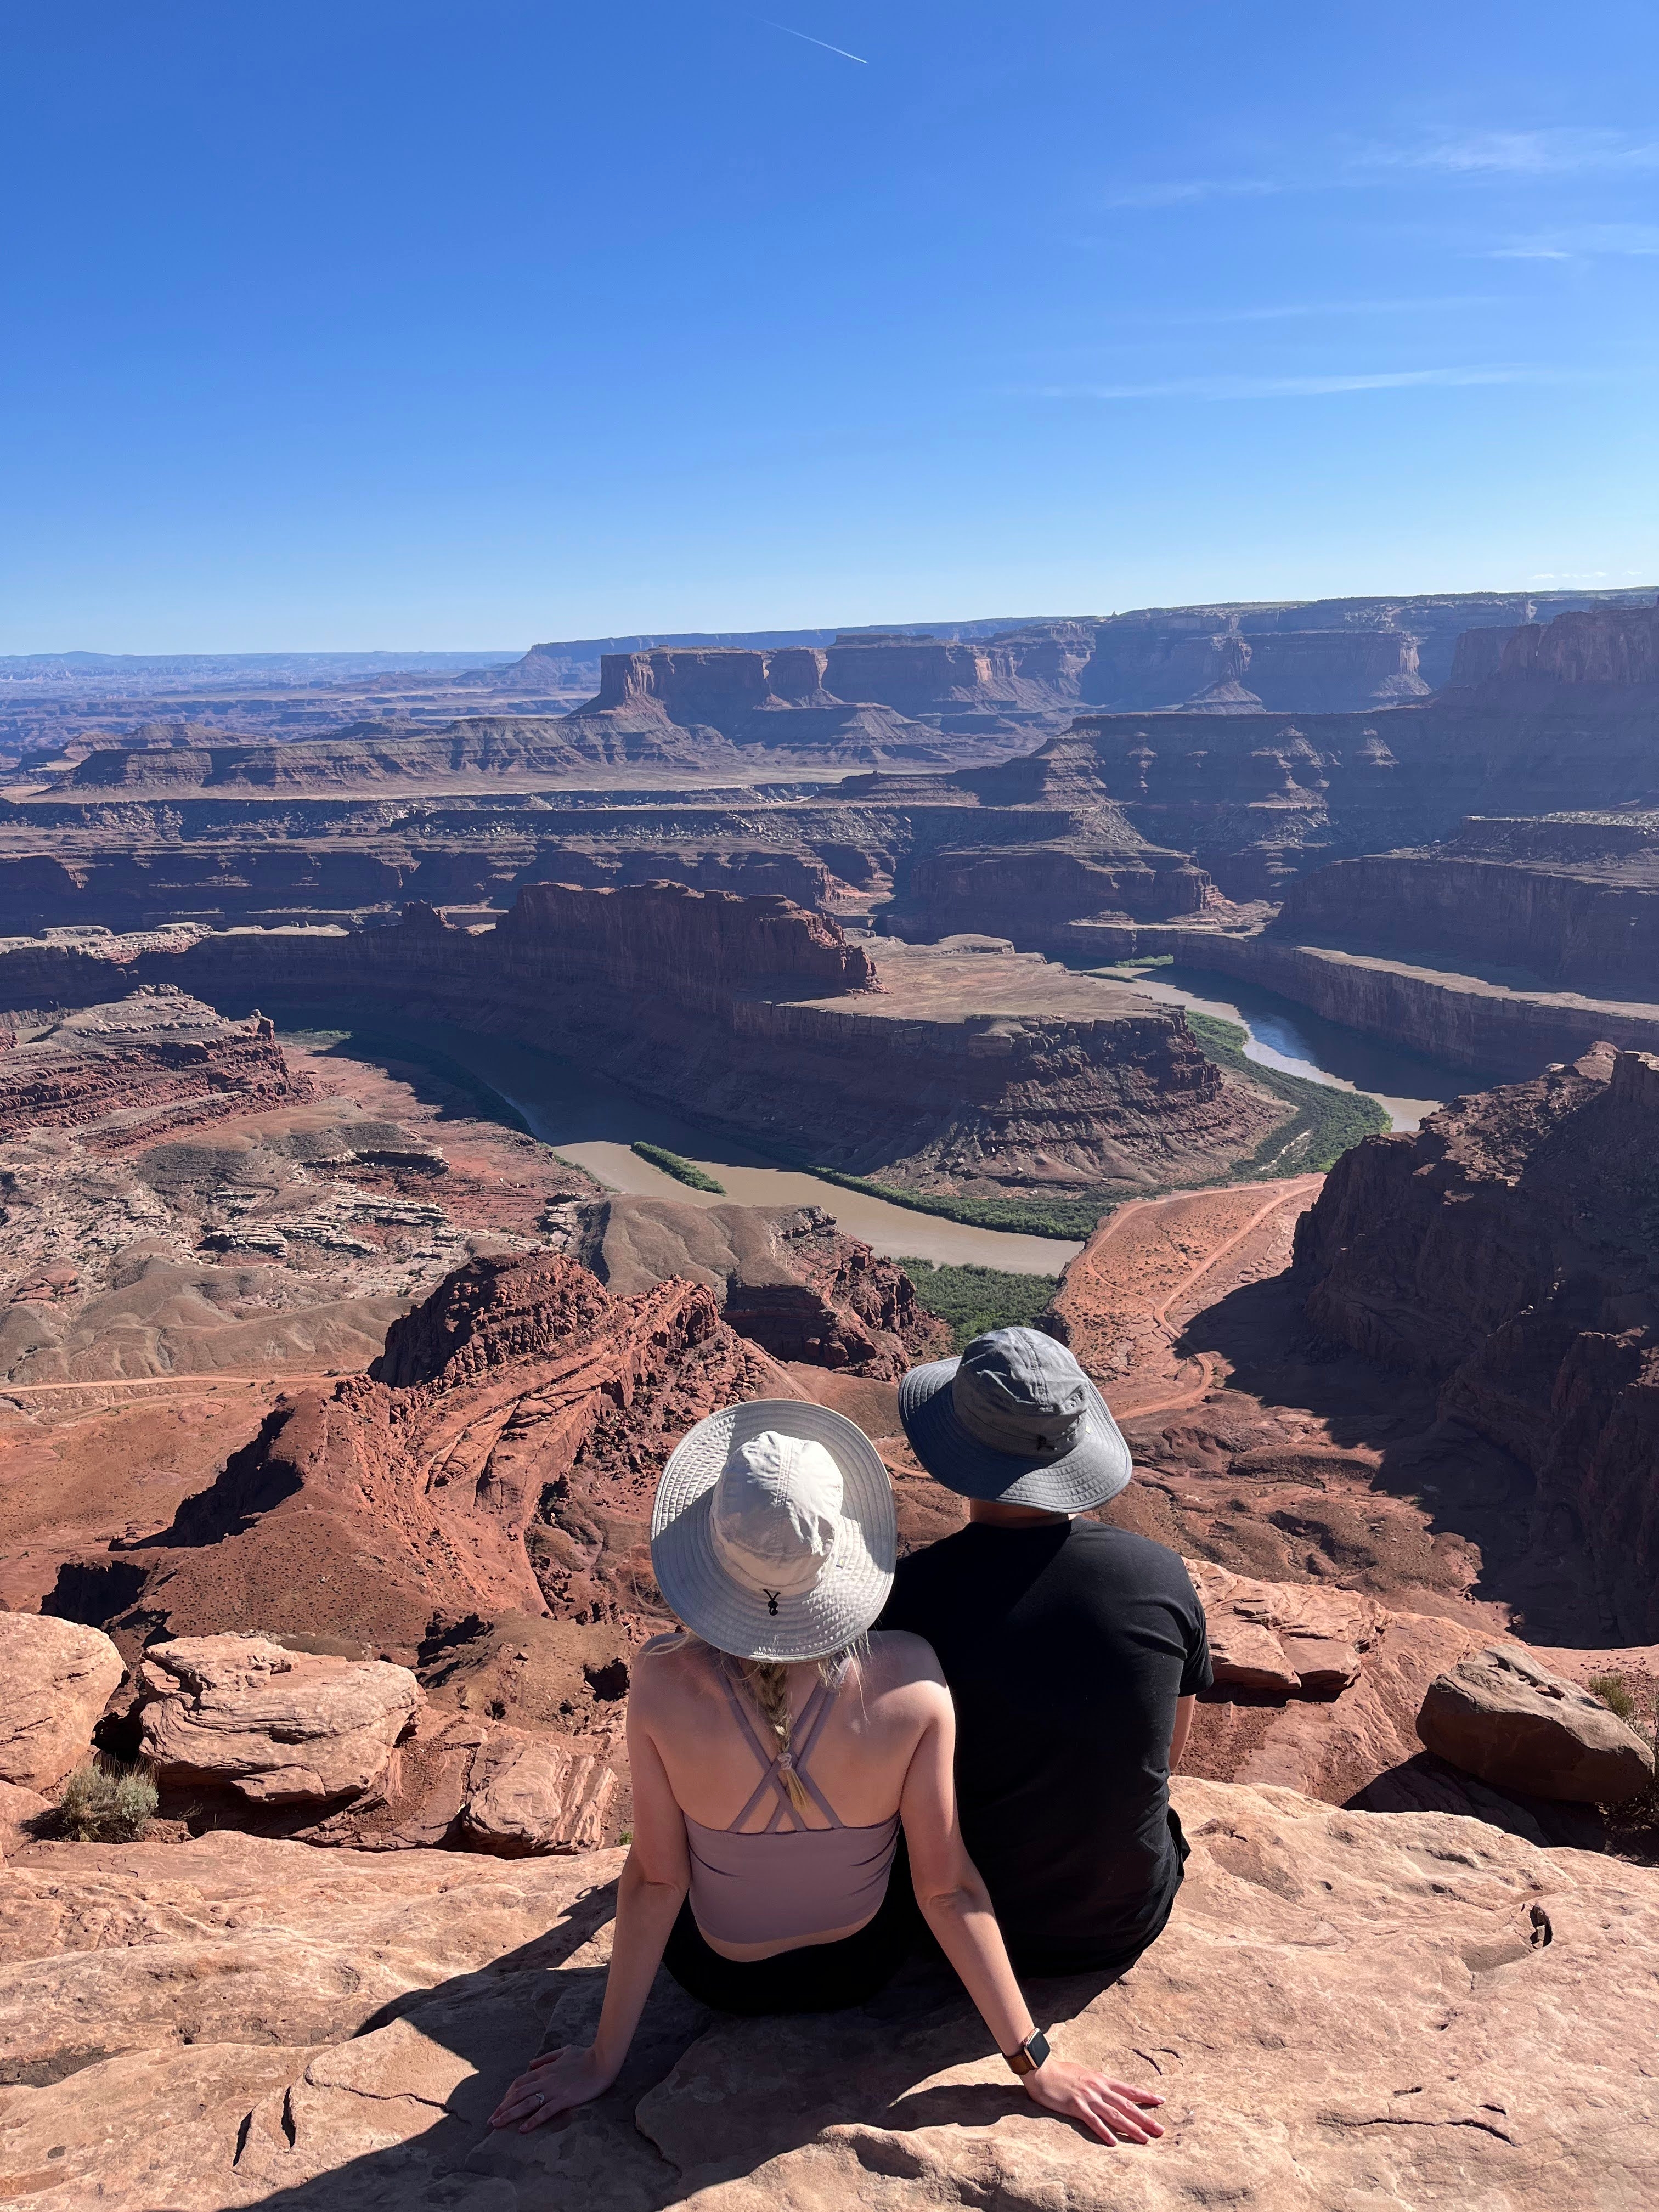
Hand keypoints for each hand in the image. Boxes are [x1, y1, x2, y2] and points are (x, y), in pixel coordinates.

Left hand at [488, 2043, 616, 2131]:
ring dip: (510, 2114)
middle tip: (491, 2121)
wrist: (602, 2060)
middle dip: (502, 2107)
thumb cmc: (585, 2055)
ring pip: (527, 2103)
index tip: (500, 2105)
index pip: (520, 2082)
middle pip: (518, 2094)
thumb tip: (531, 2063)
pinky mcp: (564, 2099)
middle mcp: (545, 2080)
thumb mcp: (564, 2051)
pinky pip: (545, 2111)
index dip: (508, 2095)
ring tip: (498, 2125)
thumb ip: (546, 2058)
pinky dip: (533, 2120)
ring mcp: (554, 2090)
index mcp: (544, 2070)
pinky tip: (523, 2129)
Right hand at [1022, 2056, 1165, 2145]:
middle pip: (1127, 2104)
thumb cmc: (1061, 2071)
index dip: (1146, 2095)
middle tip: (1160, 2130)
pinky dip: (1104, 2132)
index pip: (1129, 2089)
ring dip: (1131, 2128)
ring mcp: (1088, 2097)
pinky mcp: (1075, 2106)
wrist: (1041, 2069)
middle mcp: (1099, 2088)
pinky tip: (1114, 2143)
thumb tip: (1109, 2089)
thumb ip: (1098, 2083)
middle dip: (1145, 2118)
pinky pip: (1093, 2122)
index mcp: (1102, 2079)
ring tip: (1145, 2139)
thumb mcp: (1085, 2073)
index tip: (1161, 2101)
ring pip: (1115, 2115)